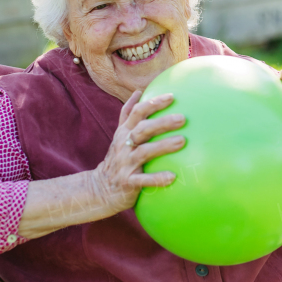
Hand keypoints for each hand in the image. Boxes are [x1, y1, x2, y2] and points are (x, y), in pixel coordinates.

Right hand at [91, 90, 187, 213]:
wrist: (99, 189)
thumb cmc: (117, 159)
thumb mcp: (119, 135)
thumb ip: (128, 115)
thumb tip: (138, 92)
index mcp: (124, 133)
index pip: (137, 112)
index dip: (153, 103)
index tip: (172, 96)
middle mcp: (124, 145)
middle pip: (142, 129)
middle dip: (162, 122)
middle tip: (182, 119)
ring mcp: (125, 164)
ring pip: (144, 152)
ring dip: (163, 146)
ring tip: (182, 141)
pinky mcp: (128, 182)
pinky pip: (143, 180)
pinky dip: (157, 178)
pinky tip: (172, 177)